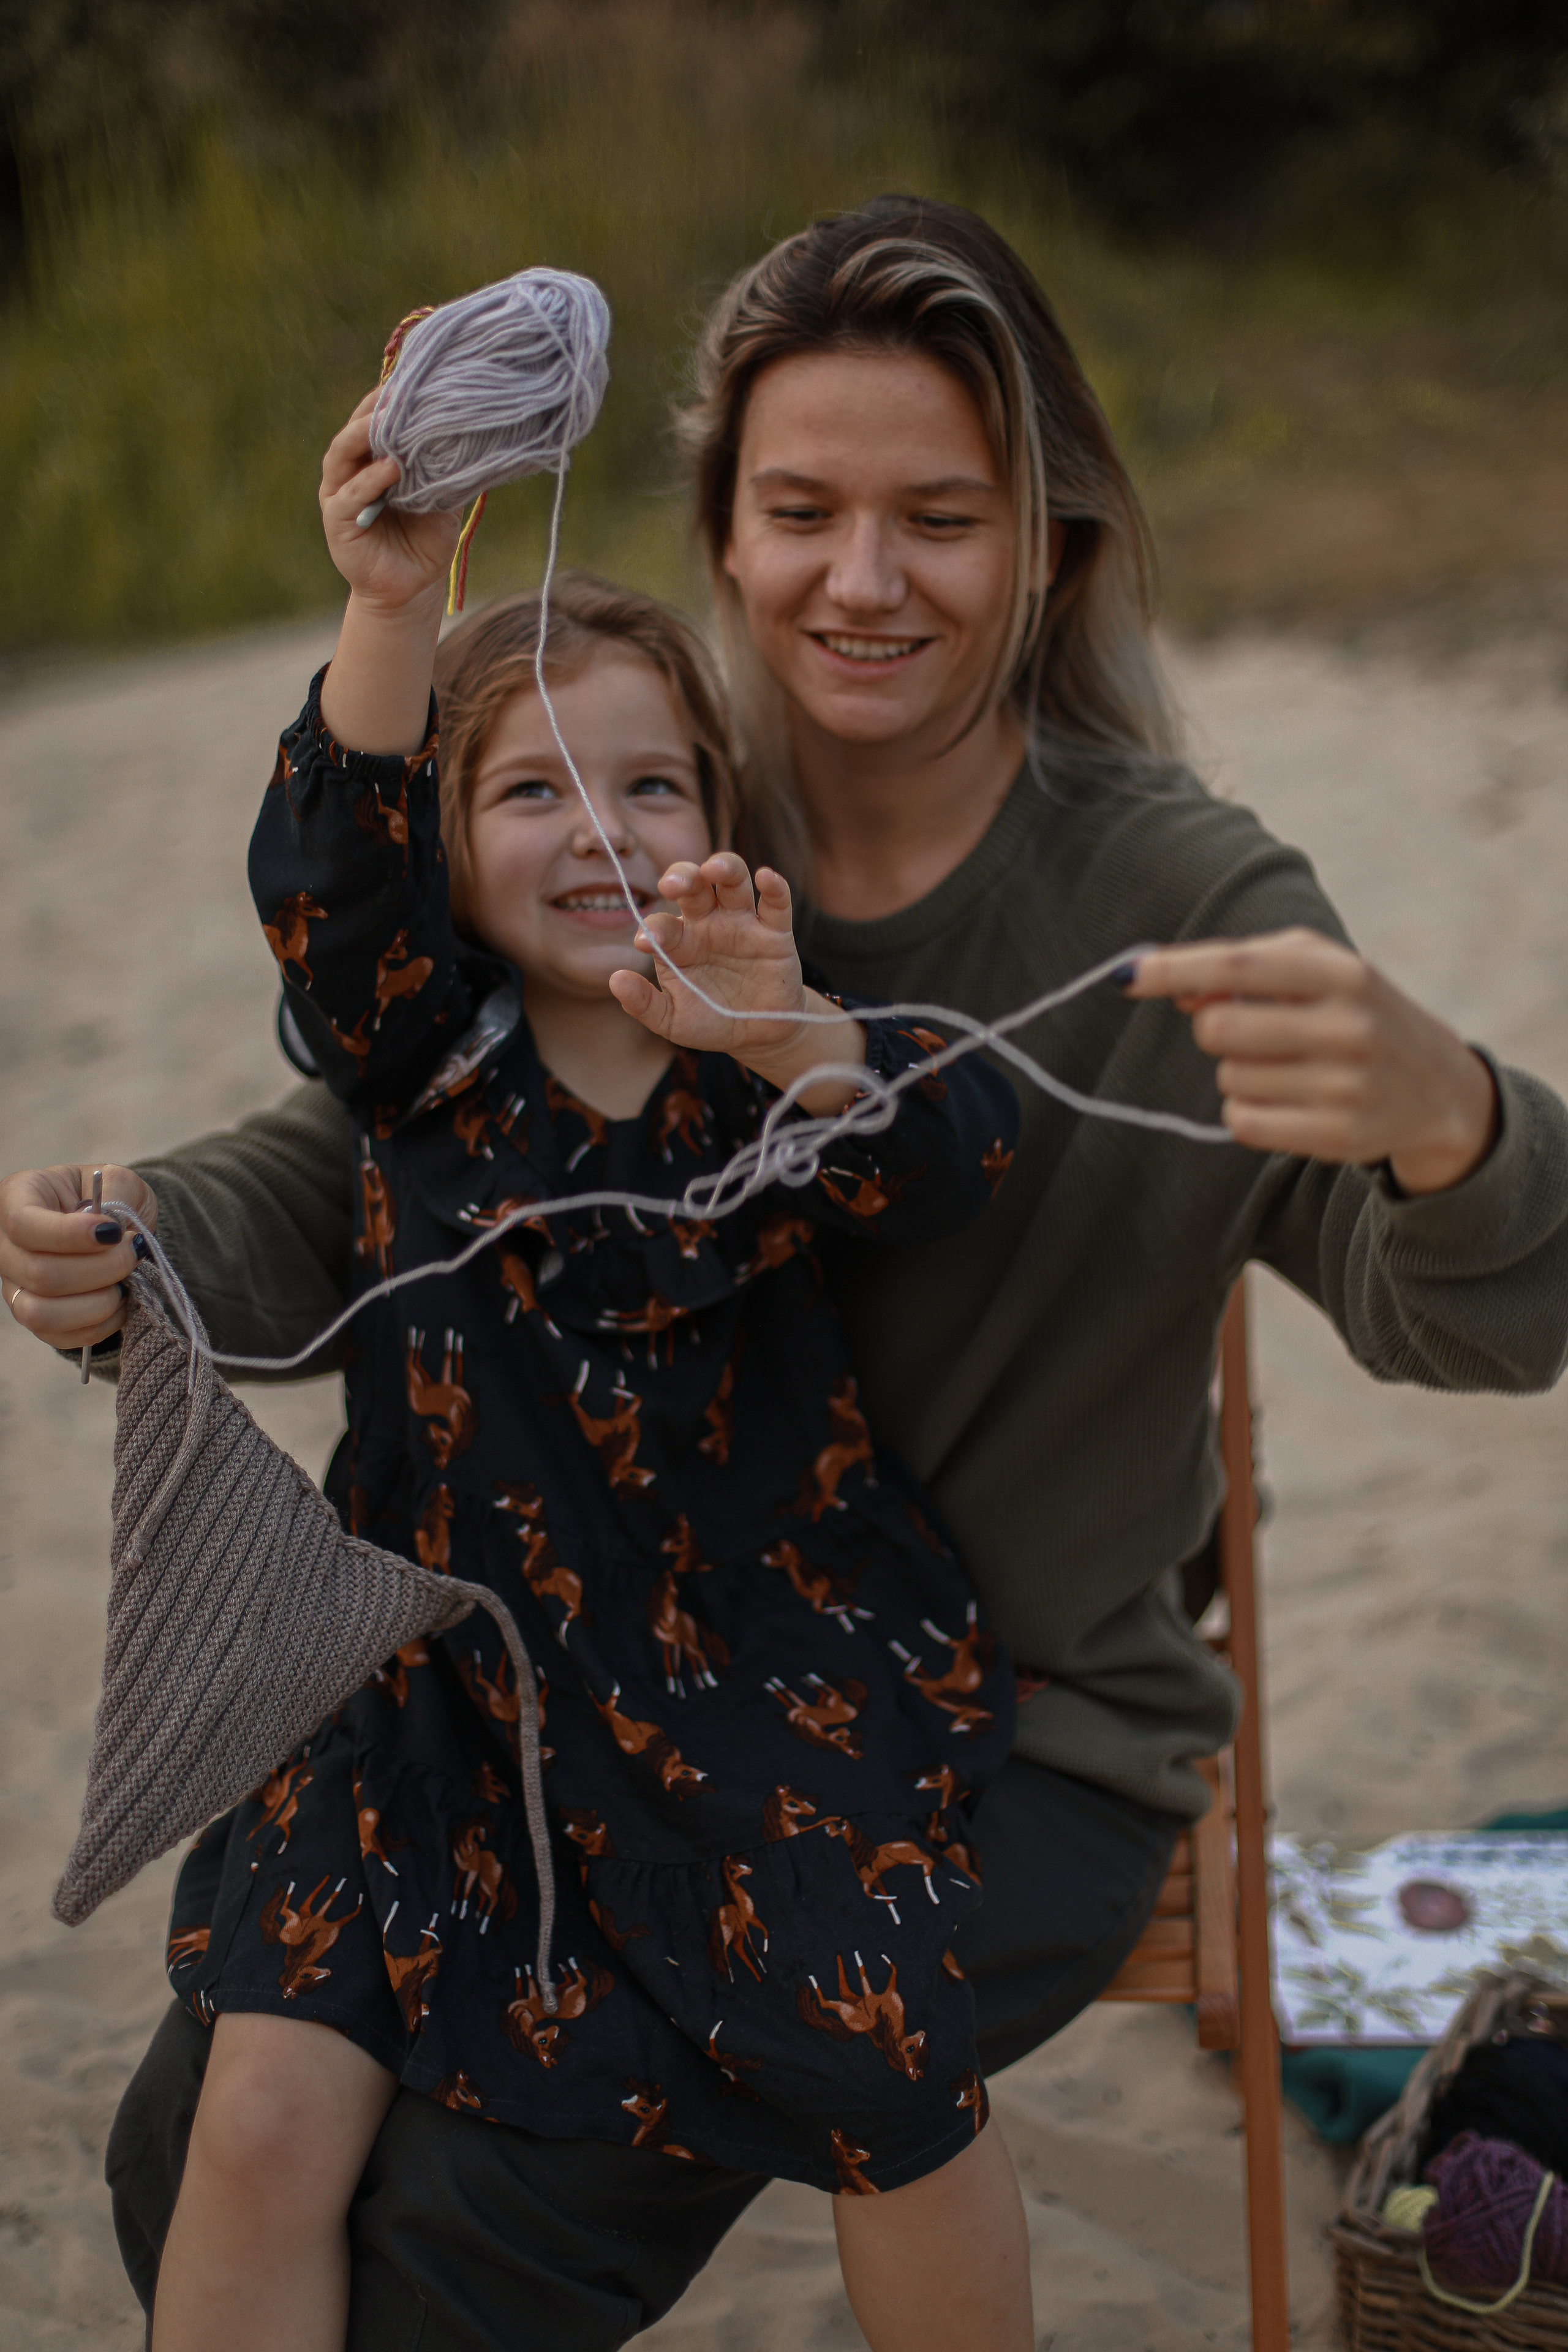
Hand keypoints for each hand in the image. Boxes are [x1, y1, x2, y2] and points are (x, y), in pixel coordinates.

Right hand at [0, 1164, 157, 1351]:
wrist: (112, 1230)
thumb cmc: (108, 1198)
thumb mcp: (117, 1178)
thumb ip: (115, 1192)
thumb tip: (108, 1231)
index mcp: (16, 1198)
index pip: (23, 1224)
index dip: (70, 1235)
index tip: (113, 1232)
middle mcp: (5, 1246)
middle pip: (39, 1274)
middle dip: (101, 1268)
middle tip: (134, 1251)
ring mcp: (16, 1287)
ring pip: (42, 1314)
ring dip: (99, 1302)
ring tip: (126, 1280)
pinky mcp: (36, 1319)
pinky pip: (60, 1337)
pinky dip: (101, 1324)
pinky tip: (121, 1300)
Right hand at [319, 389, 462, 613]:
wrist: (411, 588)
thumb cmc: (424, 540)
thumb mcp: (441, 498)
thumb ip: (442, 468)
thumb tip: (469, 432)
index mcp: (371, 459)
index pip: (373, 419)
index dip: (388, 399)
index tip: (412, 381)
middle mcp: (350, 470)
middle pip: (353, 428)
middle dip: (373, 408)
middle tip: (397, 392)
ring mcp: (339, 494)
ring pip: (342, 454)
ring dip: (363, 435)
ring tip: (387, 421)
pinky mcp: (337, 521)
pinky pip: (349, 496)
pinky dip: (369, 480)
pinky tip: (392, 469)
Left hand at [608, 854, 864, 1110]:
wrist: (758, 1034)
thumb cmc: (710, 1019)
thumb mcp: (673, 1020)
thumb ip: (643, 1004)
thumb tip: (615, 980)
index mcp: (680, 941)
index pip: (662, 924)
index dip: (652, 929)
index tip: (645, 942)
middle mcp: (709, 923)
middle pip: (694, 885)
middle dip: (682, 877)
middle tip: (670, 885)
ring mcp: (742, 924)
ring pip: (733, 882)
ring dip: (724, 868)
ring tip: (713, 868)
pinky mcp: (775, 933)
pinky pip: (776, 903)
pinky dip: (775, 887)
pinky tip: (767, 877)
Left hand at [1127, 928, 1499, 1194]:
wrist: (1438, 1087)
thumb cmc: (1354, 1013)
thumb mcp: (1315, 972)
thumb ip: (1245, 969)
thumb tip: (1177, 989)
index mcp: (1342, 973)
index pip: (1238, 966)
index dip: (1174, 970)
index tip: (1128, 975)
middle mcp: (1350, 1027)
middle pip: (1219, 1030)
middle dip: (1215, 1030)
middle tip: (1250, 1031)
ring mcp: (1348, 1086)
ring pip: (1230, 1079)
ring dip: (1239, 1074)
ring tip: (1287, 1067)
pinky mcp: (1340, 1136)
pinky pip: (1245, 1123)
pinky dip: (1247, 1112)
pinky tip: (1285, 1101)